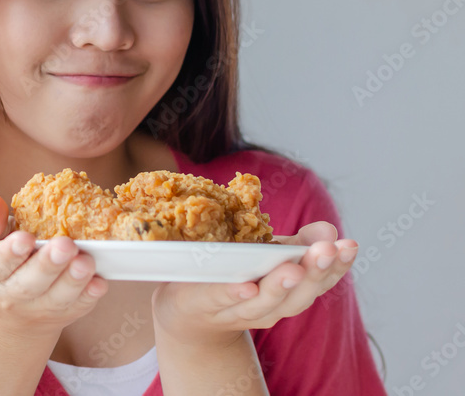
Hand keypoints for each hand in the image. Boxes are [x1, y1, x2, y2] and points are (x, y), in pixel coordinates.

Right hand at [0, 193, 108, 340]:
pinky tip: (100, 281)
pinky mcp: (61, 316)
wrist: (7, 315)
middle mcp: (7, 295)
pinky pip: (76, 308)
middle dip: (48, 265)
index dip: (9, 253)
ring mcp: (35, 309)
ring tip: (86, 261)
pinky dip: (89, 296)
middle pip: (27, 284)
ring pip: (55, 298)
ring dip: (73, 281)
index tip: (26, 238)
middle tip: (66, 245)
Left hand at [151, 221, 357, 345]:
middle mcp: (272, 308)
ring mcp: (240, 310)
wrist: (190, 312)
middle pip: (297, 296)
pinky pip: (223, 300)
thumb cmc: (240, 276)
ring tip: (292, 269)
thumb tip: (329, 228)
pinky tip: (247, 287)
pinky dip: (236, 295)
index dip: (338, 265)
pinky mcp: (208, 304)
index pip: (321, 281)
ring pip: (264, 303)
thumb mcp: (272, 256)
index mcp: (291, 292)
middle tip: (327, 251)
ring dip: (280, 286)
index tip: (350, 245)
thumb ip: (301, 243)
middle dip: (314, 272)